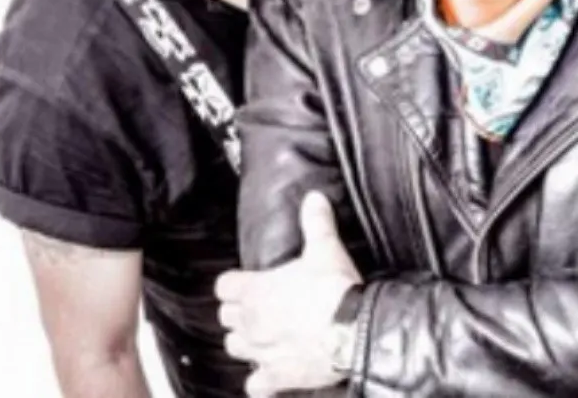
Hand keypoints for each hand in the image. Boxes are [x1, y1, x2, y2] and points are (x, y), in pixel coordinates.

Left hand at [216, 191, 361, 396]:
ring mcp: (262, 352)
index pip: (224, 286)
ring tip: (262, 337)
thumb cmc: (334, 289)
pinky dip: (261, 381)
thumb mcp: (325, 248)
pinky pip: (255, 385)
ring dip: (246, 343)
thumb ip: (315, 222)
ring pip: (235, 349)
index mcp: (255, 291)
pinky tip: (271, 374)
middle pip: (226, 318)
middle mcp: (251, 323)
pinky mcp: (278, 376)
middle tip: (259, 306)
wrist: (354, 329)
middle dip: (239, 313)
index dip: (234, 284)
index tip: (245, 282)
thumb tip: (314, 198)